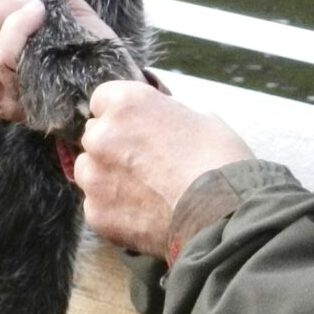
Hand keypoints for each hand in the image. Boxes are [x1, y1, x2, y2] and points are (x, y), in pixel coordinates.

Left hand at [75, 80, 255, 257]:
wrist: (223, 214)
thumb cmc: (220, 160)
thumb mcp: (200, 117)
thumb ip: (167, 115)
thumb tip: (161, 122)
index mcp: (127, 104)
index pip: (103, 99)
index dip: (123, 115)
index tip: (137, 127)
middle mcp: (103, 136)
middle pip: (95, 135)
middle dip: (114, 146)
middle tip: (147, 162)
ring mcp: (96, 177)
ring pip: (90, 171)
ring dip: (109, 177)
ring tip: (145, 191)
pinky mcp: (97, 213)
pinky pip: (98, 206)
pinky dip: (115, 210)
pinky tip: (145, 213)